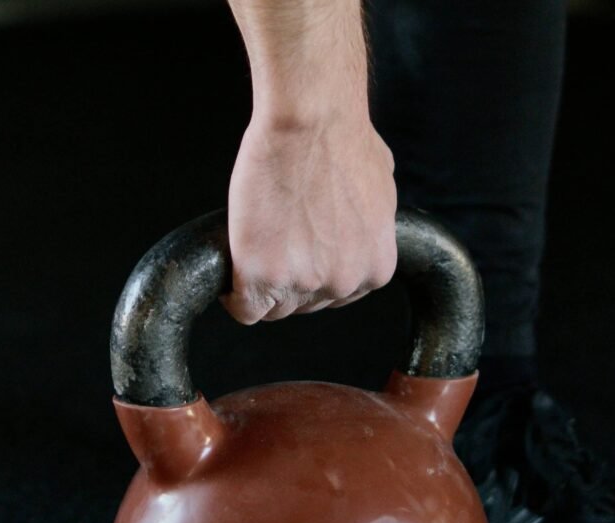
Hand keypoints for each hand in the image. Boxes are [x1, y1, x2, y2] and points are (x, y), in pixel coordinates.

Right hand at [222, 112, 397, 324]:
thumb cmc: (344, 138)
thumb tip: (357, 228)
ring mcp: (301, 283)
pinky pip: (244, 309)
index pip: (336, 298)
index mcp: (374, 268)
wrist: (309, 120)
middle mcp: (342, 283)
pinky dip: (235, 298)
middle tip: (276, 245)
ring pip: (274, 309)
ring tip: (256, 249)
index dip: (313, 277)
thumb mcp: (381, 190)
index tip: (298, 261)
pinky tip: (233, 277)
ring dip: (262, 286)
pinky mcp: (260, 277)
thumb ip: (370, 226)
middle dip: (290, 280)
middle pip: (305, 306)